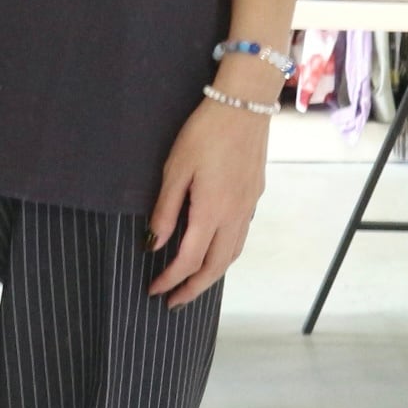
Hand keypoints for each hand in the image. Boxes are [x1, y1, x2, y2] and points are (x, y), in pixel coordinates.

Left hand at [148, 67, 277, 307]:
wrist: (243, 106)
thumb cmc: (204, 133)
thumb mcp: (175, 169)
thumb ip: (165, 209)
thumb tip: (154, 244)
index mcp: (210, 212)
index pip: (189, 260)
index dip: (170, 280)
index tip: (154, 290)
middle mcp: (233, 217)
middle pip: (214, 268)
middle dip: (192, 289)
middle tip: (173, 302)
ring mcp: (247, 208)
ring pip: (231, 256)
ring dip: (211, 276)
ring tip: (192, 285)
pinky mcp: (254, 197)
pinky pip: (240, 238)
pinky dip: (225, 256)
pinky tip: (214, 253)